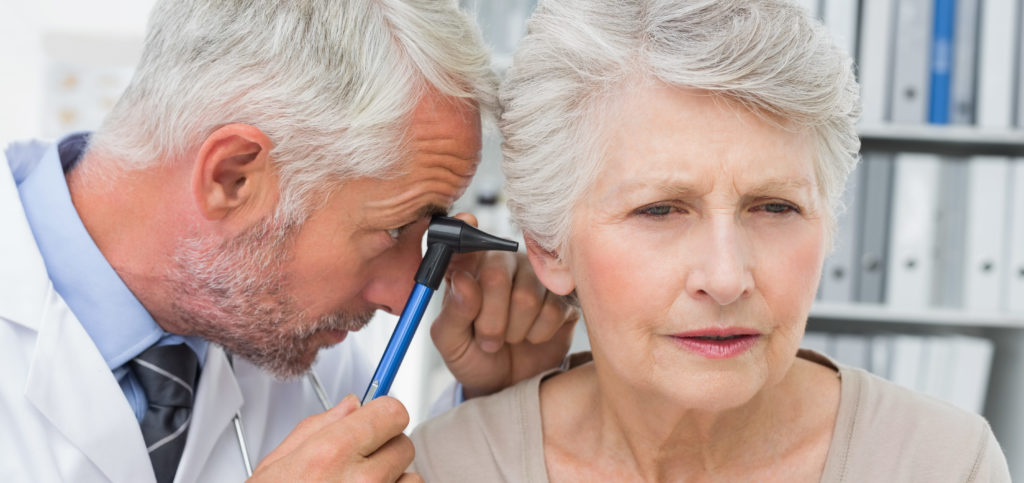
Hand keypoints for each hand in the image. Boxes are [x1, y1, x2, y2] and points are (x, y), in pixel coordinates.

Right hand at [249, 394, 421, 481]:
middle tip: (359, 462)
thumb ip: (318, 427)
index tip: (375, 421)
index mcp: (332, 454)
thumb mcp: (276, 465)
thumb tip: (351, 406)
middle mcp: (361, 481)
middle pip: (404, 443)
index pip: (392, 411)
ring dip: (393, 480)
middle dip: (385, 448)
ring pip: (411, 477)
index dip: (383, 414)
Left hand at [430, 213, 579, 398]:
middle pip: (497, 275)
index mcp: (469, 266)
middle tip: (487, 339)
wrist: (507, 384)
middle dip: (489, 319)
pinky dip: (538, 334)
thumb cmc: (474, 356)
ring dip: (514, 330)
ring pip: (527, 296)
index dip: (465, 228)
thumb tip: (463, 281)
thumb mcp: (450, 342)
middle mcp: (503, 262)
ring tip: (510, 339)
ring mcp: (536, 276)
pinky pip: (553, 310)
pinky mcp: (564, 296)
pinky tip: (532, 336)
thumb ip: (452, 313)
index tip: (467, 222)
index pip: (464, 240)